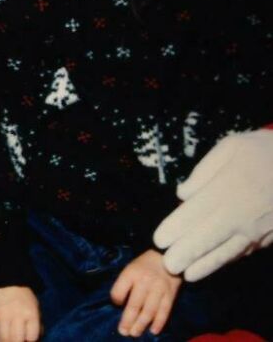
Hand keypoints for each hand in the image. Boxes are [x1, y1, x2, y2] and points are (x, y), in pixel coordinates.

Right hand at [0, 285, 40, 341]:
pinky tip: (1, 339)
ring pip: (4, 339)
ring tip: (10, 339)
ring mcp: (2, 315)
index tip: (28, 336)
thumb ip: (36, 325)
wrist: (5, 279)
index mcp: (31, 312)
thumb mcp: (34, 307)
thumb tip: (34, 341)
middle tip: (18, 338)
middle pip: (17, 340)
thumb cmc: (23, 297)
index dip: (31, 339)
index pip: (32, 337)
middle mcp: (16, 314)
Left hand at [110, 250, 180, 337]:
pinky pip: (164, 311)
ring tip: (135, 333)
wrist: (167, 256)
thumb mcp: (131, 268)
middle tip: (123, 331)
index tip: (116, 304)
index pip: (119, 290)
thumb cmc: (144, 265)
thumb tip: (120, 305)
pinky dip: (159, 322)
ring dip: (141, 324)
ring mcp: (159, 288)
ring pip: (149, 311)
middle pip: (134, 304)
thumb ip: (125, 284)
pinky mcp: (170, 294)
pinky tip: (153, 331)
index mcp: (132, 272)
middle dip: (128, 320)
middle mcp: (145, 281)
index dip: (116, 299)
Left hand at [153, 129, 272, 280]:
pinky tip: (212, 265)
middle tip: (168, 265)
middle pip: (209, 236)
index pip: (196, 212)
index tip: (159, 239)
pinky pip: (243, 251)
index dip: (176, 228)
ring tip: (187, 274)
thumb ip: (204, 170)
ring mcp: (258, 228)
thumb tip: (183, 194)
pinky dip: (226, 260)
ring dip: (206, 264)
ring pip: (228, 250)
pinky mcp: (269, 237)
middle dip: (187, 253)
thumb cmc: (262, 151)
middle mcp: (243, 212)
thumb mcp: (232, 147)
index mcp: (230, 187)